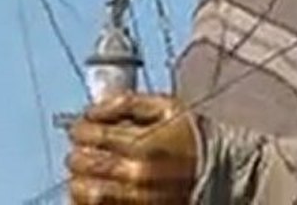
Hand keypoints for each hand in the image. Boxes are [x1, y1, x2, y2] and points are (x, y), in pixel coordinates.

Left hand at [67, 93, 198, 203]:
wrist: (219, 171)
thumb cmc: (191, 136)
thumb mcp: (166, 107)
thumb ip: (128, 102)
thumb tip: (95, 108)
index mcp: (142, 144)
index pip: (93, 135)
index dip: (80, 127)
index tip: (82, 125)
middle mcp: (135, 175)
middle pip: (85, 163)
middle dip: (77, 151)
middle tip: (81, 145)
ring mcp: (134, 199)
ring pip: (86, 191)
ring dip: (78, 177)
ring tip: (85, 167)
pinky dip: (85, 198)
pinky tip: (90, 187)